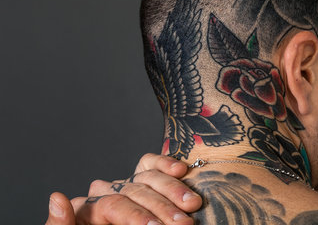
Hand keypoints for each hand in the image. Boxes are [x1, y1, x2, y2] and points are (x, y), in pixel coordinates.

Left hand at [46, 153, 201, 224]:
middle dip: (163, 208)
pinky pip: (151, 166)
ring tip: (192, 205)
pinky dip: (166, 165)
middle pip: (135, 191)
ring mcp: (123, 187)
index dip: (136, 216)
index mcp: (85, 210)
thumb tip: (57, 198)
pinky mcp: (140, 184)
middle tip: (183, 224)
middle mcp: (103, 193)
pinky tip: (182, 170)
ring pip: (148, 177)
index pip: (113, 204)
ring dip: (173, 190)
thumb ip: (64, 223)